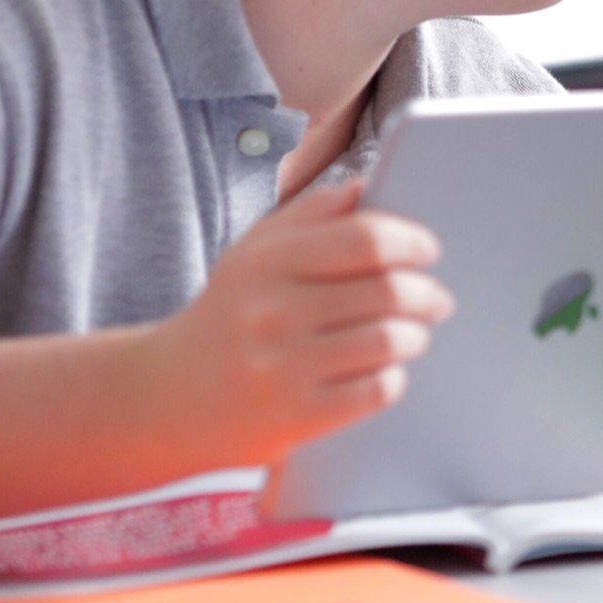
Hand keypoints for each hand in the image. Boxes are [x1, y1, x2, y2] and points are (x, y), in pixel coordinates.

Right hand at [140, 180, 453, 467]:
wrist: (166, 396)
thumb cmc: (231, 311)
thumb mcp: (256, 250)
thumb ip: (315, 211)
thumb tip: (371, 185)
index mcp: (269, 261)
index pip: (365, 238)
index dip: (411, 241)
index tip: (428, 250)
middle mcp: (273, 312)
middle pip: (387, 291)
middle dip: (427, 293)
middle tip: (437, 298)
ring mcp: (282, 368)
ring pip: (389, 341)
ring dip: (416, 335)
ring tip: (415, 332)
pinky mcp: (294, 418)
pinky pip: (374, 392)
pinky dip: (393, 377)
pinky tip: (386, 369)